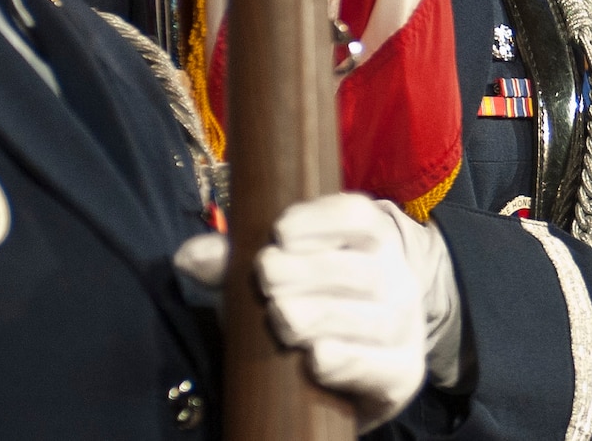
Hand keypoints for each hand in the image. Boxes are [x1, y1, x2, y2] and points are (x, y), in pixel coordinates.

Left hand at [172, 193, 460, 431]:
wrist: (368, 355)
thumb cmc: (315, 299)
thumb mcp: (277, 272)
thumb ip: (234, 262)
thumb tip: (188, 257)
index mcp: (373, 239)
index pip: (357, 218)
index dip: (320, 220)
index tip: (278, 232)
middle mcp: (397, 278)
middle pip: (361, 269)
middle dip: (311, 271)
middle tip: (266, 277)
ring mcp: (404, 328)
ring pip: (371, 318)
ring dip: (323, 316)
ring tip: (281, 317)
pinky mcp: (402, 373)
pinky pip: (381, 366)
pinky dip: (349, 362)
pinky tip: (316, 358)